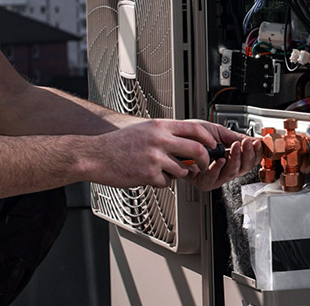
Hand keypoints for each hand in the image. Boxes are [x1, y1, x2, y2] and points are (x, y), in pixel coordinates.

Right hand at [85, 119, 255, 189]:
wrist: (95, 155)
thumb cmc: (119, 144)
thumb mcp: (145, 129)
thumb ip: (167, 134)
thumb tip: (190, 141)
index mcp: (160, 126)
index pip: (195, 128)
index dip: (210, 138)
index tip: (215, 145)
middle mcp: (159, 139)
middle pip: (197, 150)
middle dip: (205, 161)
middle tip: (203, 165)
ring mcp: (154, 157)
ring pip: (183, 169)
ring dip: (179, 174)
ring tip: (166, 171)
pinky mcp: (148, 174)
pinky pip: (167, 182)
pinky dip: (162, 182)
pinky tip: (149, 176)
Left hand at [184, 120, 259, 191]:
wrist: (173, 137)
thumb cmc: (191, 134)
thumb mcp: (217, 132)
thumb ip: (236, 137)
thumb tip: (254, 140)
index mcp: (229, 156)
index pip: (249, 159)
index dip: (256, 152)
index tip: (258, 143)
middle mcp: (224, 167)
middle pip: (244, 168)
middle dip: (248, 155)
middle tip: (247, 144)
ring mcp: (214, 176)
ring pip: (232, 174)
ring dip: (235, 159)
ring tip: (235, 147)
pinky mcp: (202, 182)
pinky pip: (214, 179)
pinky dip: (218, 169)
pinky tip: (220, 160)